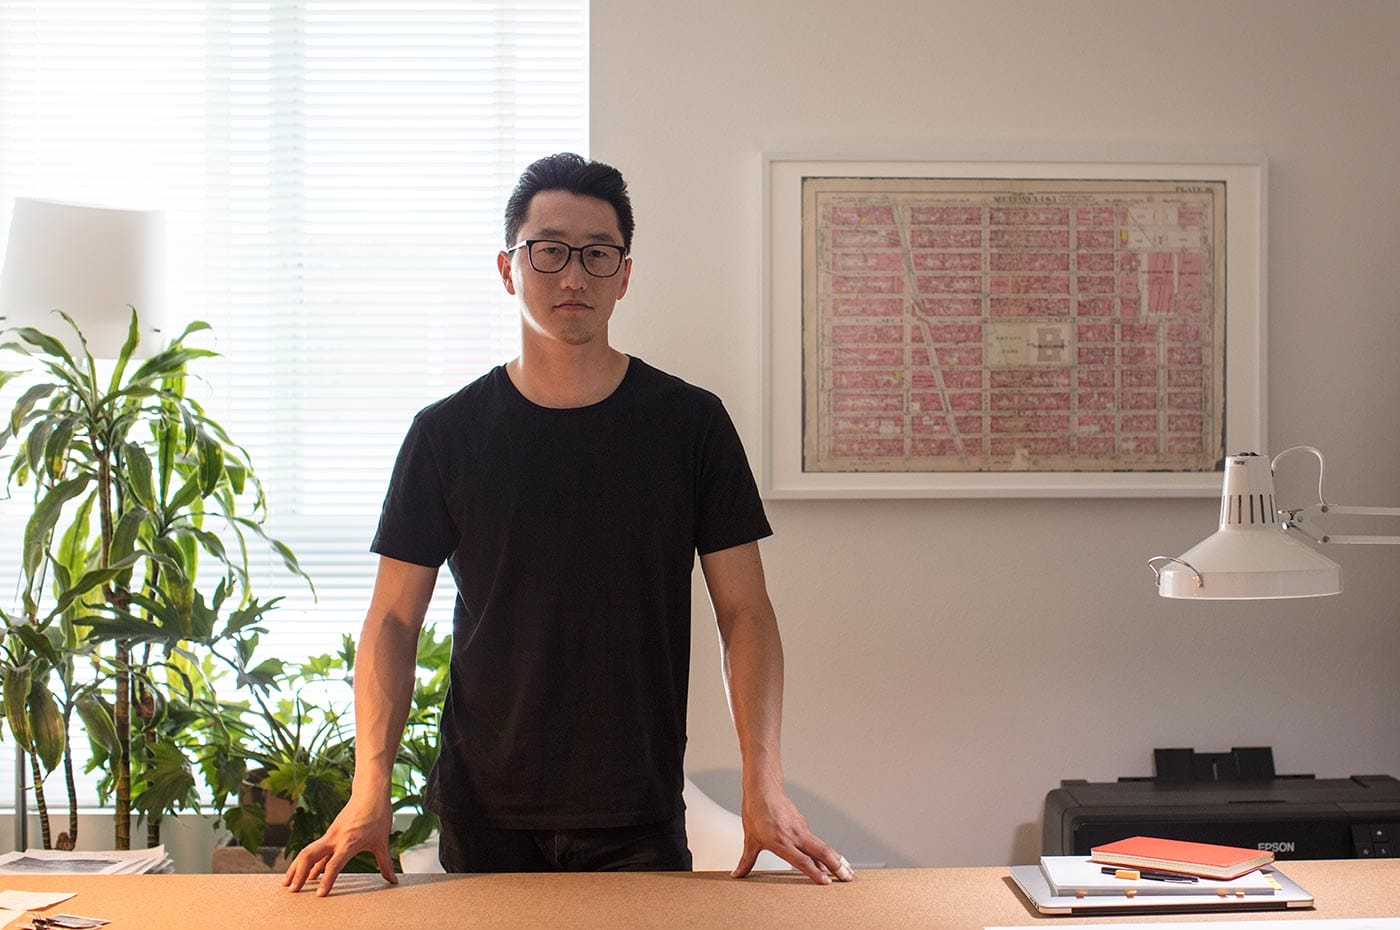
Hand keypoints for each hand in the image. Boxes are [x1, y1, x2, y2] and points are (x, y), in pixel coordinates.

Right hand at [282, 791, 396, 895]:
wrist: (370, 793)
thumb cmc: (378, 815)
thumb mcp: (382, 842)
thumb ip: (385, 863)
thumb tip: (393, 880)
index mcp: (349, 842)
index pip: (334, 865)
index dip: (327, 880)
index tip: (319, 895)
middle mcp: (335, 839)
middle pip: (310, 856)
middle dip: (299, 873)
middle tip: (292, 891)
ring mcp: (330, 835)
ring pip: (308, 852)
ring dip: (297, 867)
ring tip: (288, 884)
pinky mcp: (330, 833)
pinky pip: (316, 850)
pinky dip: (309, 862)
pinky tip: (308, 874)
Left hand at [732, 785, 853, 884]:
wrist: (763, 789)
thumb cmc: (755, 812)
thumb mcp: (750, 840)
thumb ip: (746, 860)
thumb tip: (736, 875)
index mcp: (781, 842)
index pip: (802, 861)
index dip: (815, 873)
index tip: (826, 882)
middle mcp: (795, 836)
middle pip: (821, 852)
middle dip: (836, 866)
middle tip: (848, 878)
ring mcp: (802, 829)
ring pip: (822, 846)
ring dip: (836, 859)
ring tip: (848, 870)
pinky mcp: (803, 824)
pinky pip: (816, 841)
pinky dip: (825, 852)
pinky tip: (831, 859)